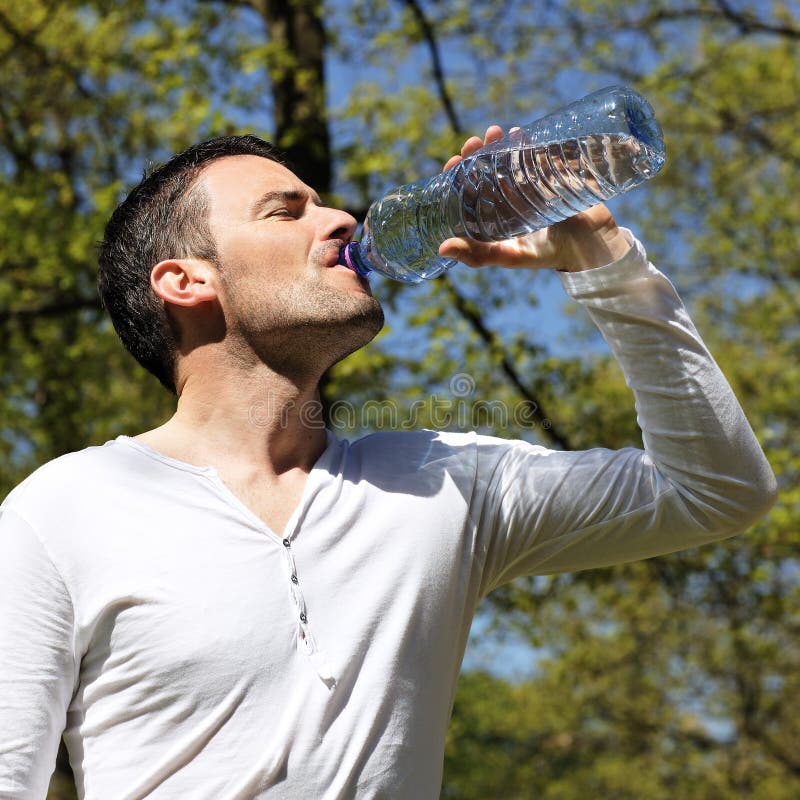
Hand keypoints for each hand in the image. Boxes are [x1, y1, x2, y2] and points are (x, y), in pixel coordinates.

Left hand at [438, 126, 630, 271]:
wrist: (593, 245)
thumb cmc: (549, 254)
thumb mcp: (512, 255)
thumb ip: (480, 255)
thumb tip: (442, 248)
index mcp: (494, 217)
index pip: (469, 192)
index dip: (458, 176)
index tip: (453, 161)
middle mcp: (508, 200)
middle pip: (485, 171)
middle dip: (477, 154)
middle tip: (474, 141)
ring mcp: (529, 186)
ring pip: (507, 159)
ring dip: (498, 144)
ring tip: (496, 131)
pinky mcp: (550, 175)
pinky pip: (534, 154)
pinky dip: (525, 142)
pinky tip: (518, 132)